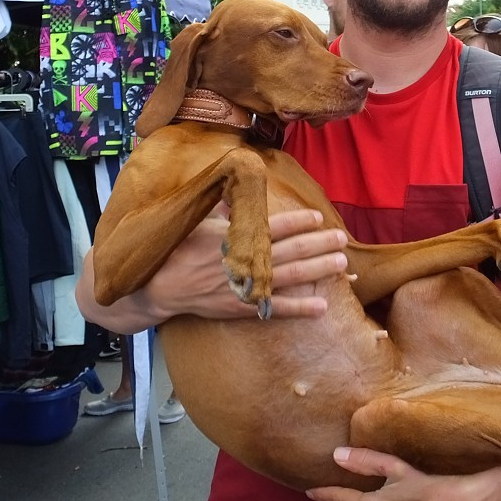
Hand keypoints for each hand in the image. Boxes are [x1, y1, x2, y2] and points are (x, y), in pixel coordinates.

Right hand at [149, 208, 348, 319]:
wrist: (158, 286)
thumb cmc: (176, 249)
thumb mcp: (197, 221)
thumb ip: (222, 208)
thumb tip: (237, 192)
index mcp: (234, 235)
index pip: (273, 226)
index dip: (298, 222)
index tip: (318, 217)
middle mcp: (244, 259)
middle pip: (290, 250)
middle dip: (318, 244)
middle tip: (342, 238)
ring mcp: (244, 285)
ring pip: (289, 277)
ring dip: (317, 270)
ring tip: (341, 264)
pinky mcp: (242, 307)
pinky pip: (275, 308)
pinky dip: (299, 308)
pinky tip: (321, 307)